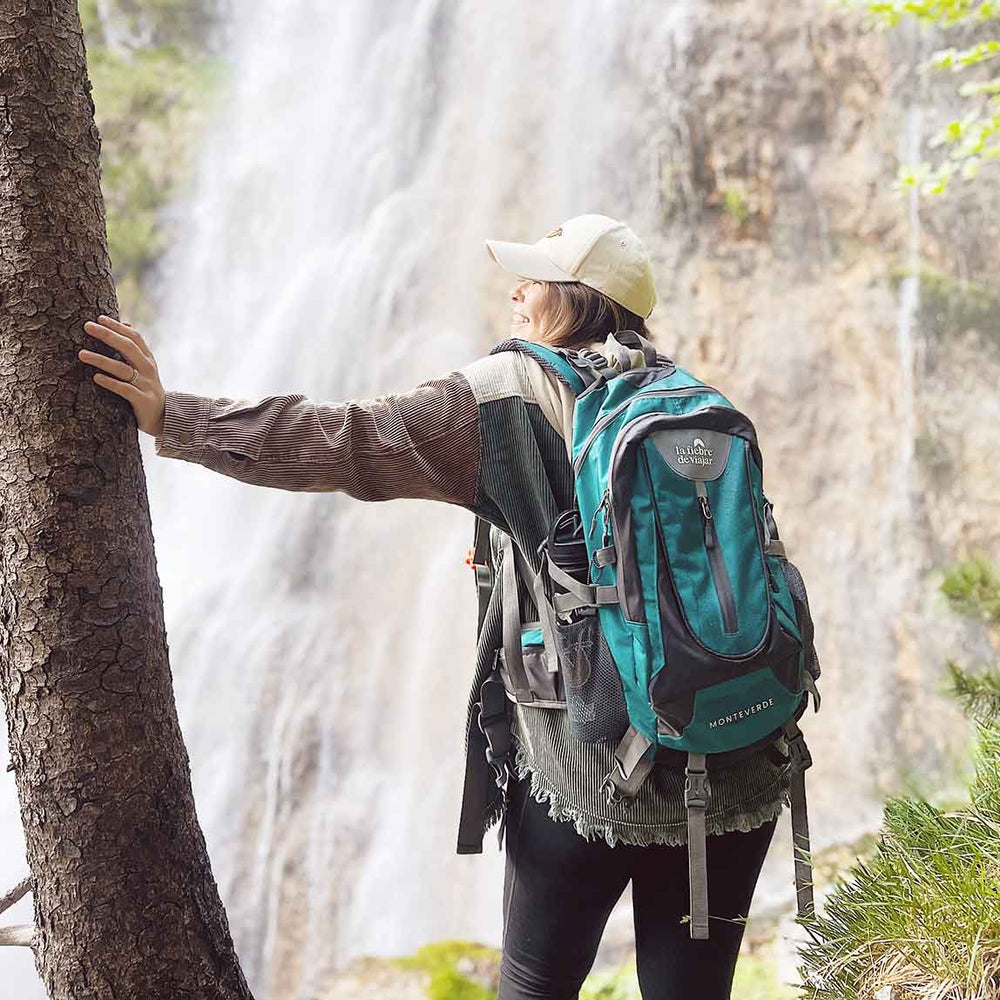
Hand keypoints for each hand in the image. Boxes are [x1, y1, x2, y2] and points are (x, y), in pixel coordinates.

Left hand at [79, 315, 166, 436]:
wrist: (163, 417)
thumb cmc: (146, 389)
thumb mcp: (145, 367)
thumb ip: (135, 348)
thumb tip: (126, 323)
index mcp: (148, 359)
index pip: (134, 337)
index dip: (117, 327)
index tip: (99, 318)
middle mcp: (148, 369)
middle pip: (128, 348)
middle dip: (107, 335)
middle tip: (87, 326)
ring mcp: (146, 385)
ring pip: (123, 369)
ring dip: (101, 360)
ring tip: (81, 354)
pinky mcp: (142, 400)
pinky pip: (125, 389)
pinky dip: (110, 383)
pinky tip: (96, 378)